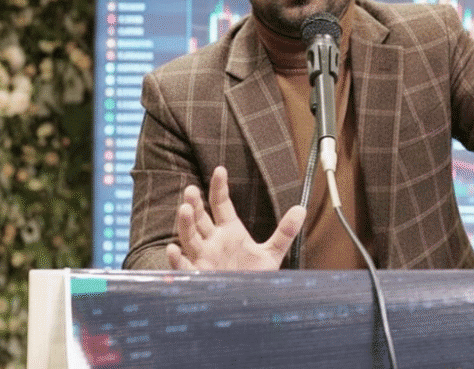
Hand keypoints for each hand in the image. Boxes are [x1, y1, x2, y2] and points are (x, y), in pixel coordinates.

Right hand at [166, 166, 306, 270]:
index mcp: (229, 231)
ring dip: (185, 224)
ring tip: (184, 209)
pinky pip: (184, 267)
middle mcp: (212, 241)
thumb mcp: (272, 253)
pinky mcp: (198, 277)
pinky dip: (177, 259)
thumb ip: (285, 232)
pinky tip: (172, 249)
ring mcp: (203, 258)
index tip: (220, 170)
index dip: (219, 187)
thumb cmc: (254, 277)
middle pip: (200, 218)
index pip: (220, 203)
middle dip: (195, 204)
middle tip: (191, 190)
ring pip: (189, 238)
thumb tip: (301, 208)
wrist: (248, 304)